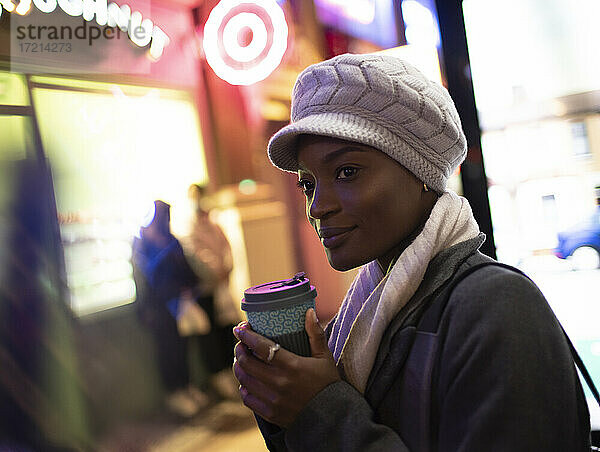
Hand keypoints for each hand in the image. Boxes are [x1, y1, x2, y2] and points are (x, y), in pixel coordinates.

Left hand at [232, 309, 339, 427]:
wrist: (332, 417)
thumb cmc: (328, 384)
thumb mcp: (324, 357)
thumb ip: (315, 333)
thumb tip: (309, 311)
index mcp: (292, 366)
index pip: (261, 347)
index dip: (246, 336)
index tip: (240, 328)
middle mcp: (279, 383)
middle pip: (247, 362)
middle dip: (239, 349)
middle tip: (240, 343)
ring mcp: (273, 400)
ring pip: (244, 380)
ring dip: (239, 367)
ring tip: (241, 360)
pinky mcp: (270, 413)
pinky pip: (248, 399)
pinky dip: (244, 388)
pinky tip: (247, 382)